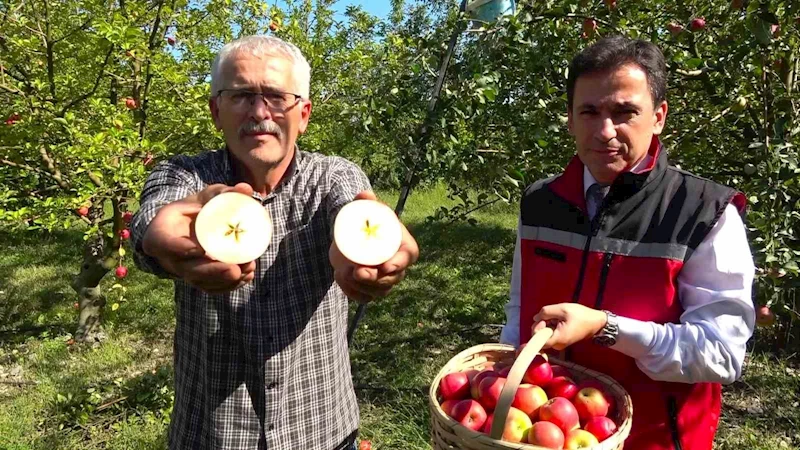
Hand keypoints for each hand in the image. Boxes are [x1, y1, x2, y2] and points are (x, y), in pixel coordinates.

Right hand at [142, 183, 257, 293]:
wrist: (188, 226)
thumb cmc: (195, 208)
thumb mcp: (205, 196)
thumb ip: (223, 192)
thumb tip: (246, 189)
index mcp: (162, 233)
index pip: (165, 244)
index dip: (180, 248)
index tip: (199, 248)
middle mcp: (169, 257)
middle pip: (188, 270)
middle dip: (212, 272)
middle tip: (234, 269)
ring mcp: (183, 271)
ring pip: (201, 282)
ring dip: (225, 281)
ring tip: (248, 270)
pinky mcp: (196, 279)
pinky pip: (210, 288)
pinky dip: (229, 286)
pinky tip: (247, 277)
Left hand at [329, 191, 418, 303]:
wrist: (352, 235)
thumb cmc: (366, 221)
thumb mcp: (367, 210)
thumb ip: (366, 201)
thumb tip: (365, 195)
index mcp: (405, 248)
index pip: (406, 259)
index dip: (398, 265)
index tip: (384, 266)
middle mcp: (398, 268)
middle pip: (391, 280)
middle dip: (374, 280)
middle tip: (357, 271)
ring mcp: (385, 282)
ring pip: (376, 292)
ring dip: (358, 286)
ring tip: (343, 272)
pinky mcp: (370, 290)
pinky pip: (364, 298)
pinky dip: (351, 292)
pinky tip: (341, 279)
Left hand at [531, 303, 607, 350]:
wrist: (596, 322)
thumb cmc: (582, 316)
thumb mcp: (563, 309)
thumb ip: (546, 312)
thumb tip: (535, 318)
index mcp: (558, 339)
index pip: (537, 341)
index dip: (537, 328)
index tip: (544, 319)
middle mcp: (558, 345)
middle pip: (539, 336)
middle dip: (542, 323)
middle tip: (553, 315)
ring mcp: (559, 343)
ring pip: (544, 334)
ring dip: (548, 323)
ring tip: (559, 317)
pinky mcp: (561, 340)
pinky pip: (550, 333)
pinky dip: (552, 325)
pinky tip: (560, 320)